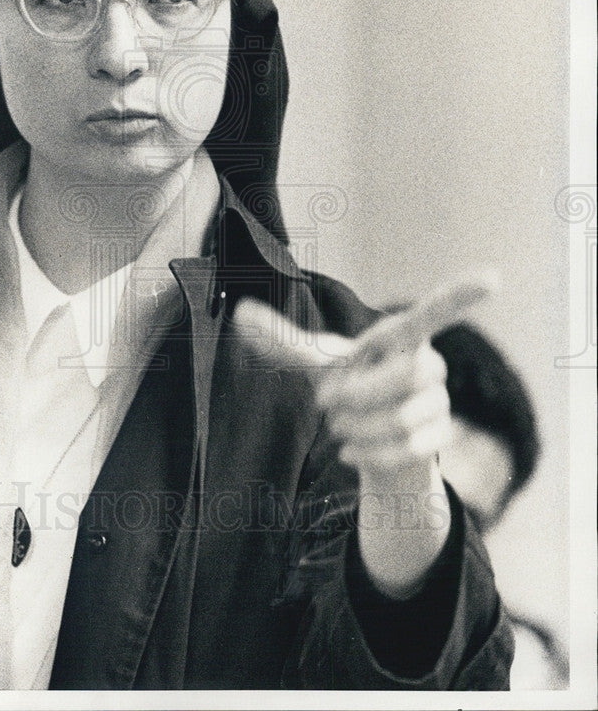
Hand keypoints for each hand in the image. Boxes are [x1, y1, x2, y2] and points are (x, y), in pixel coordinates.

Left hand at [232, 273, 495, 474]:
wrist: (366, 440)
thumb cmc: (347, 386)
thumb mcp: (316, 364)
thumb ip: (282, 341)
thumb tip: (238, 314)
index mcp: (401, 337)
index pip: (435, 312)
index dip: (461, 295)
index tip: (493, 277)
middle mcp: (429, 364)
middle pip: (405, 378)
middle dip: (357, 394)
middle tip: (330, 402)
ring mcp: (439, 403)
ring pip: (401, 420)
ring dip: (357, 428)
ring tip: (343, 426)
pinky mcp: (440, 439)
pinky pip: (405, 451)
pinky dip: (368, 454)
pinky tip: (352, 451)